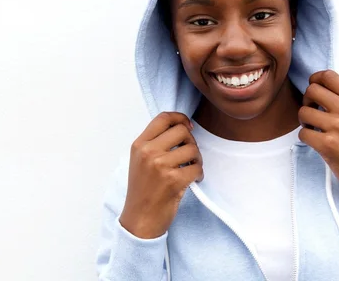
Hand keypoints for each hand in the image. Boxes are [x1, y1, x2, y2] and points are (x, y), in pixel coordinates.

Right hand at [120, 112, 203, 238]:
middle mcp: (148, 152)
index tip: (188, 126)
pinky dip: (199, 174)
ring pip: (192, 149)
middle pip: (181, 131)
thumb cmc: (143, 191)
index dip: (180, 118)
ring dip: (197, 160)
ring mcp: (160, 165)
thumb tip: (182, 127)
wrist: (139, 220)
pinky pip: (197, 168)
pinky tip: (193, 181)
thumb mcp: (140, 161)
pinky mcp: (173, 180)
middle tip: (189, 155)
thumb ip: (156, 143)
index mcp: (139, 144)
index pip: (163, 118)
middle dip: (191, 142)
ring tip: (190, 170)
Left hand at [298, 70, 338, 204]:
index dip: (315, 80)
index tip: (315, 93)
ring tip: (315, 130)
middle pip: (311, 90)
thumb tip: (316, 87)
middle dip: (307, 101)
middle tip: (313, 113)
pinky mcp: (328, 144)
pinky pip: (303, 133)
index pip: (329, 75)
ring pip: (303, 112)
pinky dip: (306, 138)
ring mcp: (338, 127)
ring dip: (305, 122)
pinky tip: (317, 142)